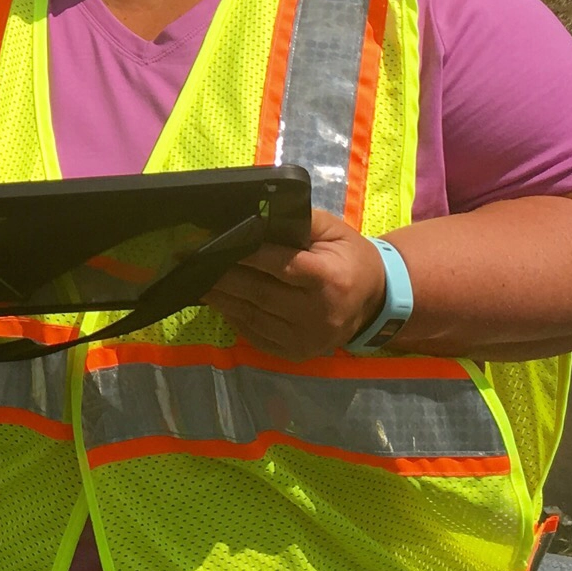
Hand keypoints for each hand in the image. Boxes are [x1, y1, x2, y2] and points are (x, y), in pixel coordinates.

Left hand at [204, 208, 389, 360]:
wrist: (375, 303)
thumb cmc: (351, 259)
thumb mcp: (334, 231)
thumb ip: (300, 222)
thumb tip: (260, 217)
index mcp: (329, 279)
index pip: (281, 266)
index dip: (248, 254)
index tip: (218, 242)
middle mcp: (318, 313)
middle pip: (260, 293)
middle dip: (225, 277)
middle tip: (196, 262)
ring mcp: (307, 339)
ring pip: (252, 317)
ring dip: (222, 298)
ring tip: (200, 281)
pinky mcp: (296, 353)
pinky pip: (256, 335)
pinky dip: (234, 318)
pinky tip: (220, 302)